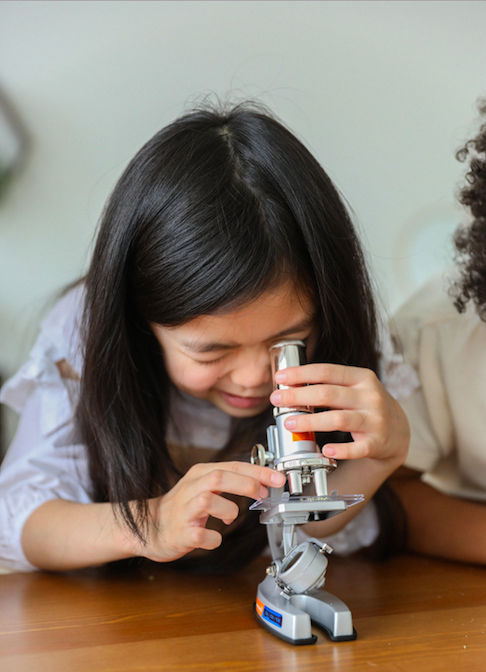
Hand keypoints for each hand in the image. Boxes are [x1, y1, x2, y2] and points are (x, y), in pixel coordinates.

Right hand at [130, 462, 284, 563]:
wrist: (151, 527)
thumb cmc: (183, 507)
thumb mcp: (204, 486)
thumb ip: (230, 482)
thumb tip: (262, 482)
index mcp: (200, 474)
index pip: (232, 466)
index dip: (257, 471)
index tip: (277, 478)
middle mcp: (191, 488)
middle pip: (220, 477)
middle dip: (246, 483)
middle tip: (263, 493)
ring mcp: (184, 510)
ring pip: (208, 500)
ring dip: (228, 510)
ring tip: (229, 517)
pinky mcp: (181, 532)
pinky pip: (202, 534)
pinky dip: (214, 538)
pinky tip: (214, 537)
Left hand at [269, 363, 408, 463]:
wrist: (399, 431)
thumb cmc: (367, 406)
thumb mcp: (354, 388)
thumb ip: (328, 385)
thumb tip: (290, 385)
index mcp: (361, 378)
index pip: (326, 371)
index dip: (301, 374)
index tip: (280, 377)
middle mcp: (369, 396)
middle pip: (328, 394)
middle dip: (298, 396)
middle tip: (276, 400)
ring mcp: (375, 419)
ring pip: (338, 419)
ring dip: (310, 421)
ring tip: (289, 424)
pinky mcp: (377, 442)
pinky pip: (357, 448)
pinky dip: (341, 450)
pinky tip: (325, 450)